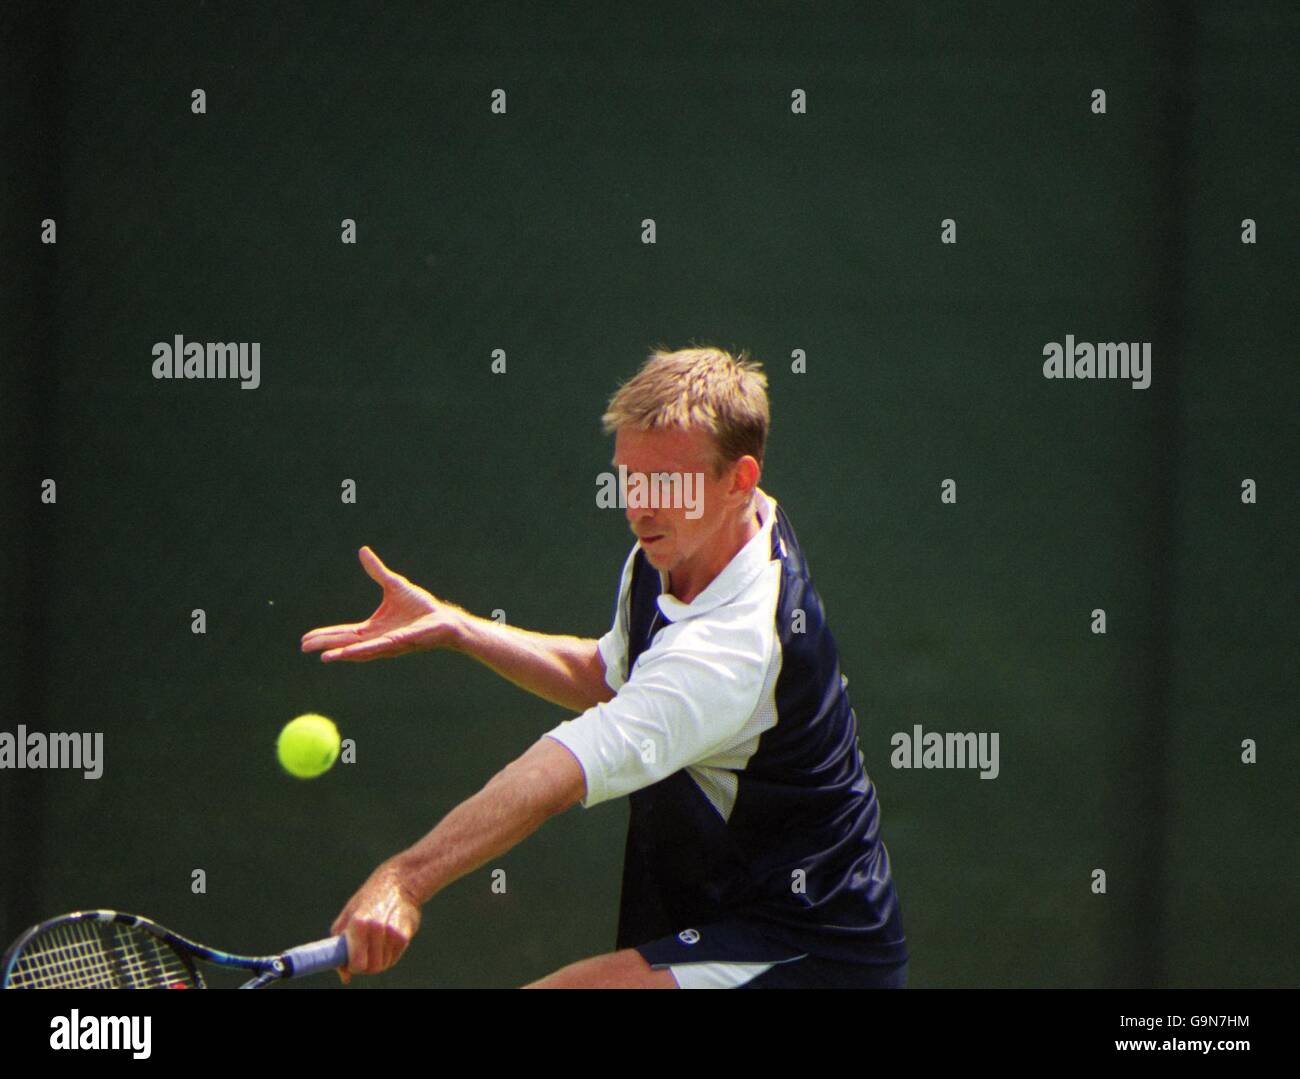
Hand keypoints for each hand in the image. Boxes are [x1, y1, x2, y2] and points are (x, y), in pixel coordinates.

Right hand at [301, 546, 463, 661]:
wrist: (443, 618)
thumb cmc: (421, 607)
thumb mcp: (393, 585)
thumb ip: (376, 571)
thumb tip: (362, 550)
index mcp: (373, 629)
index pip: (345, 633)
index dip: (326, 635)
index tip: (307, 637)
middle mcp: (377, 640)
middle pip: (346, 643)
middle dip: (326, 645)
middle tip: (303, 646)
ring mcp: (387, 644)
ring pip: (359, 650)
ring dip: (341, 653)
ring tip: (322, 656)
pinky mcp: (399, 643)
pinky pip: (377, 648)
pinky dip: (362, 651)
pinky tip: (349, 653)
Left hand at [330, 859, 421, 982]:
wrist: (400, 882)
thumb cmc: (369, 900)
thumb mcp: (349, 916)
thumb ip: (340, 945)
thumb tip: (344, 977)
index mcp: (357, 923)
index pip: (356, 964)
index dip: (353, 967)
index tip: (352, 962)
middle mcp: (375, 928)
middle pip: (371, 968)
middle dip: (366, 965)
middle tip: (364, 954)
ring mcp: (392, 932)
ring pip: (383, 965)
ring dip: (378, 959)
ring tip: (377, 941)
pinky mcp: (405, 935)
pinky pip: (394, 958)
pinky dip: (389, 954)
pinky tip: (388, 938)